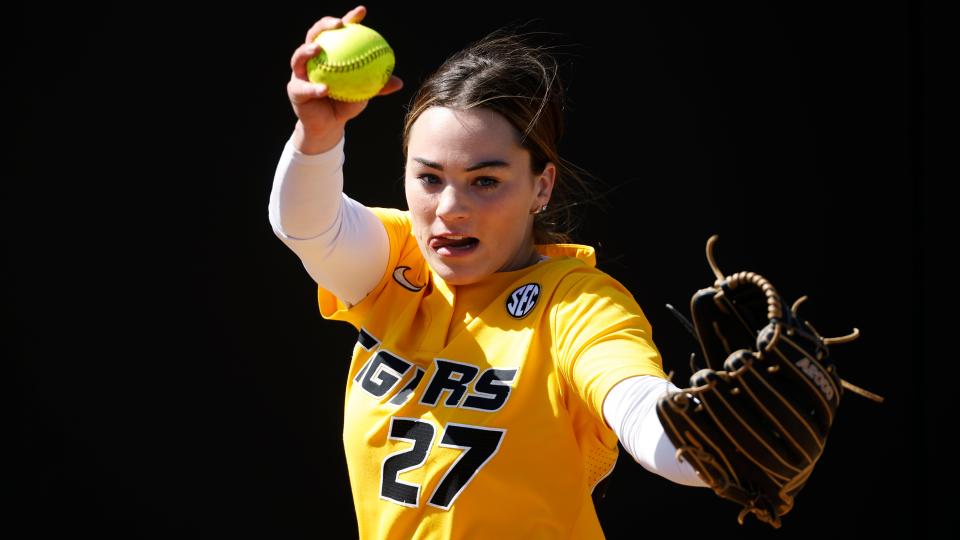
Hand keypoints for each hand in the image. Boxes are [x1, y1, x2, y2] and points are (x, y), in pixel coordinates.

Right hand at [287, 5, 403, 151]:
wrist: (329, 125)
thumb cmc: (346, 104)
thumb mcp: (363, 93)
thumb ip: (377, 86)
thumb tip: (399, 82)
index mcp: (330, 53)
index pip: (339, 31)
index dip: (349, 18)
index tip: (361, 12)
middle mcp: (313, 58)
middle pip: (314, 34)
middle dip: (324, 24)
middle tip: (338, 24)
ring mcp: (301, 73)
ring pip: (299, 56)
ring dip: (307, 50)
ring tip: (318, 48)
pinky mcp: (294, 89)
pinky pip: (303, 87)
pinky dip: (313, 88)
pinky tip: (324, 89)